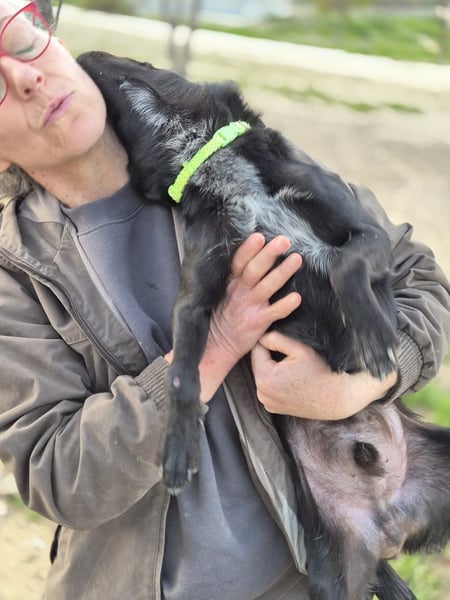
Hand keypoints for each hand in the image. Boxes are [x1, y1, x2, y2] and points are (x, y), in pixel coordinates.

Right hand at [195, 234, 301, 401]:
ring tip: (297, 259)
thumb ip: (235, 275)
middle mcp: (240, 293)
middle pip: (254, 270)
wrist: (216, 346)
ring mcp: (249, 307)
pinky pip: (274, 313)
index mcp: (230, 283)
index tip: (259, 236)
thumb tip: (254, 252)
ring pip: (267, 287)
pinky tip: (297, 298)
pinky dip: (285, 306)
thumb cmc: (222, 314)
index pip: (238, 263)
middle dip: (268, 255)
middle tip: (283, 240)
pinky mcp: (258, 323)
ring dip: (282, 273)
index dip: (248, 250)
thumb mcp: (222, 292)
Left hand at [251, 331, 397, 419]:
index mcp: (264, 378)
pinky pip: (269, 388)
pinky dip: (276, 382)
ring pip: (264, 375)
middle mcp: (262, 394)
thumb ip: (275, 339)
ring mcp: (268, 403)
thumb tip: (261, 337)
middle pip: (259, 363)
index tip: (285, 342)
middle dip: (271, 355)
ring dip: (273, 368)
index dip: (269, 341)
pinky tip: (292, 379)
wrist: (338, 398)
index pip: (257, 349)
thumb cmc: (322, 370)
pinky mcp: (274, 409)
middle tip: (291, 354)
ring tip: (293, 367)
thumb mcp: (299, 348)